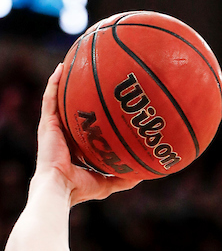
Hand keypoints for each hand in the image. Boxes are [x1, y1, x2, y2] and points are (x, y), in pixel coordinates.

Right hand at [36, 65, 141, 204]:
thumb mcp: (108, 183)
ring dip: (64, 80)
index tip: (106, 101)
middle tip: (92, 75)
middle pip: (71, 107)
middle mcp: (63, 134)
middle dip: (78, 91)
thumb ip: (123, 178)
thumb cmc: (80, 189)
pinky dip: (54, 82)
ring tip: (73, 61)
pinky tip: (61, 67)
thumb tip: (144, 174)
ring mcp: (53, 128)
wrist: (60, 188)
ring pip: (58, 98)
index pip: (83, 126)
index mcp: (74, 146)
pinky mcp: (46, 124)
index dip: (92, 114)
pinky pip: (49, 98)